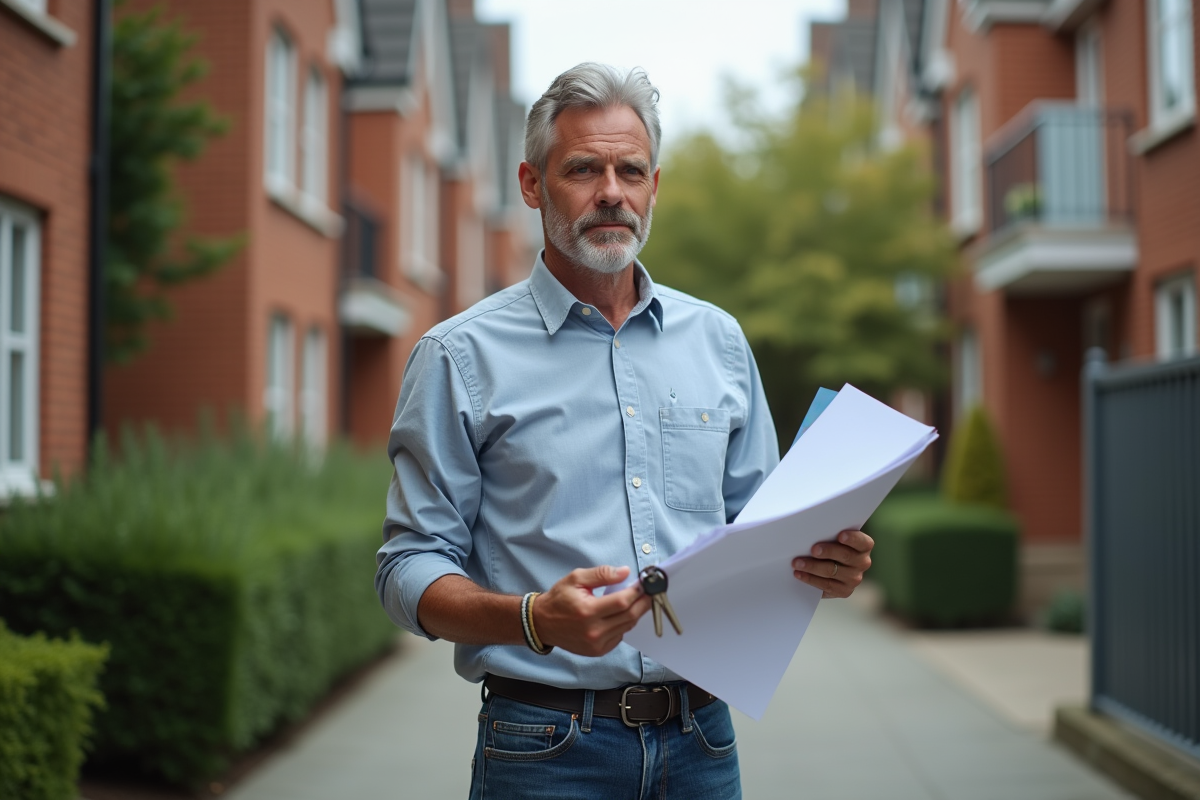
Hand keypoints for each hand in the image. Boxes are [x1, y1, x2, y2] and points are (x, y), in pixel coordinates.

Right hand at [533, 566, 653, 656]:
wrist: (542, 623)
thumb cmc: (559, 598)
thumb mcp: (576, 578)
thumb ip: (602, 574)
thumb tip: (625, 572)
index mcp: (587, 611)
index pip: (622, 601)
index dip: (638, 592)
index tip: (646, 583)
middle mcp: (593, 631)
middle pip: (629, 616)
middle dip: (644, 603)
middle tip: (650, 592)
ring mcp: (596, 644)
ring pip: (627, 627)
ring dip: (636, 613)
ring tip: (638, 600)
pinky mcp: (597, 651)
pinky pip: (620, 636)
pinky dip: (624, 624)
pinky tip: (620, 614)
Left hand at [792, 529, 873, 598]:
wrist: (831, 564)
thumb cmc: (830, 544)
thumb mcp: (833, 536)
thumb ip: (829, 533)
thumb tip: (812, 530)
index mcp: (864, 546)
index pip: (862, 541)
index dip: (852, 538)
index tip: (840, 535)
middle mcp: (863, 562)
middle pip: (845, 556)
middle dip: (827, 552)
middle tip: (813, 550)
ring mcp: (854, 578)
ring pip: (832, 571)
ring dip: (812, 567)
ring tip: (797, 563)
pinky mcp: (844, 591)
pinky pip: (826, 585)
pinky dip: (810, 579)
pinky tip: (799, 574)